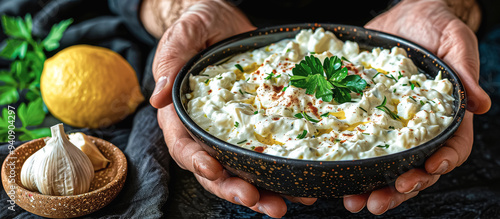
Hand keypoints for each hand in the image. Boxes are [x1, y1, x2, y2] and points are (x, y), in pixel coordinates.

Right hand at [148, 1, 315, 216]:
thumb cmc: (197, 26)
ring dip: (263, 191)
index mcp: (181, 114)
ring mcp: (232, 130)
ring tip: (286, 204)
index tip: (214, 171)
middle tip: (261, 202)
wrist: (223, 22)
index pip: (184, 145)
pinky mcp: (256, 125)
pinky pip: (266, 152)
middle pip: (215, 170)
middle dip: (235, 189)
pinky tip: (301, 182)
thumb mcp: (182, 36)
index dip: (197, 163)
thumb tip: (157, 97)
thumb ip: (170, 61)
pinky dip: (281, 170)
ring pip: (242, 169)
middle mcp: (205, 129)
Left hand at [344, 0, 490, 213]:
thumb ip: (466, 71)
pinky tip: (334, 174)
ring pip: (385, 165)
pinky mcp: (365, 117)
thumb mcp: (455, 42)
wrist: (406, 17)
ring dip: (371, 186)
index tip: (428, 168)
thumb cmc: (436, 27)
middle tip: (378, 202)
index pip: (451, 147)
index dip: (442, 162)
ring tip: (354, 200)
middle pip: (415, 168)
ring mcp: (390, 125)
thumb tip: (481, 104)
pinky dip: (349, 161)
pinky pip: (358, 143)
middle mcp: (417, 127)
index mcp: (445, 115)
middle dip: (398, 189)